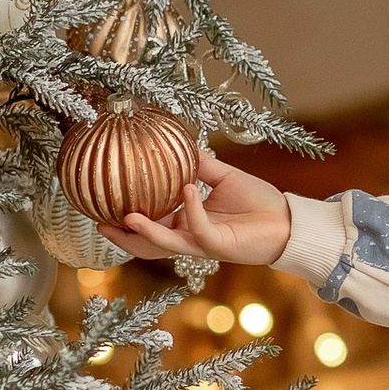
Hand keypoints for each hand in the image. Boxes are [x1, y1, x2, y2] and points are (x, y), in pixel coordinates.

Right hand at [119, 143, 292, 267]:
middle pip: (149, 245)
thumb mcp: (223, 176)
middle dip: (124, 238)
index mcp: (187, 223)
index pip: (151, 225)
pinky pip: (199, 230)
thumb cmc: (258, 201)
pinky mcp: (220, 246)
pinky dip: (191, 209)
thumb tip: (178, 143)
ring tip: (128, 216)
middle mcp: (190, 237)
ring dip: (147, 232)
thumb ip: (199, 164)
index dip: (126, 221)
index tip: (103, 206)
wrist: (287, 220)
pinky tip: (187, 190)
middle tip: (101, 223)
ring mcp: (203, 244)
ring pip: (167, 244)